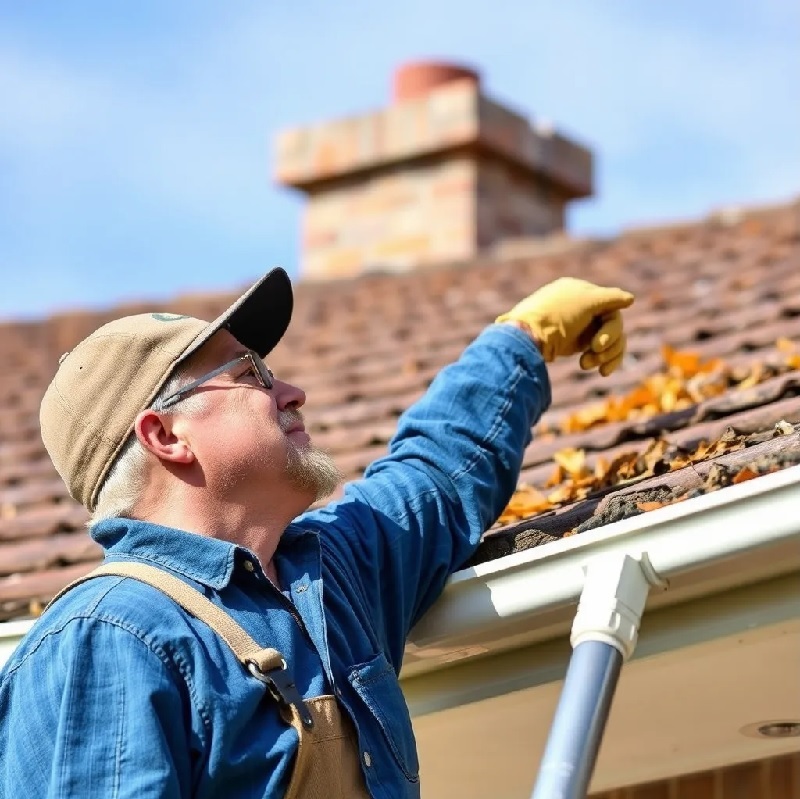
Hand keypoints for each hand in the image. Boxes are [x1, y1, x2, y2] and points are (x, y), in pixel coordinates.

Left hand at [496, 277, 634, 375]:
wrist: (527, 338)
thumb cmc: (557, 316)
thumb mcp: (587, 302)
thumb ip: (611, 298)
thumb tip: (630, 299)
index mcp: (581, 291)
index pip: (611, 307)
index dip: (611, 327)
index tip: (599, 342)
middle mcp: (581, 307)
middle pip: (614, 326)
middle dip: (609, 343)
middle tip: (594, 352)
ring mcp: (579, 325)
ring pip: (610, 341)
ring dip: (605, 355)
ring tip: (586, 365)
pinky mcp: (575, 343)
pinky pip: (600, 351)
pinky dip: (602, 361)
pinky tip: (601, 372)